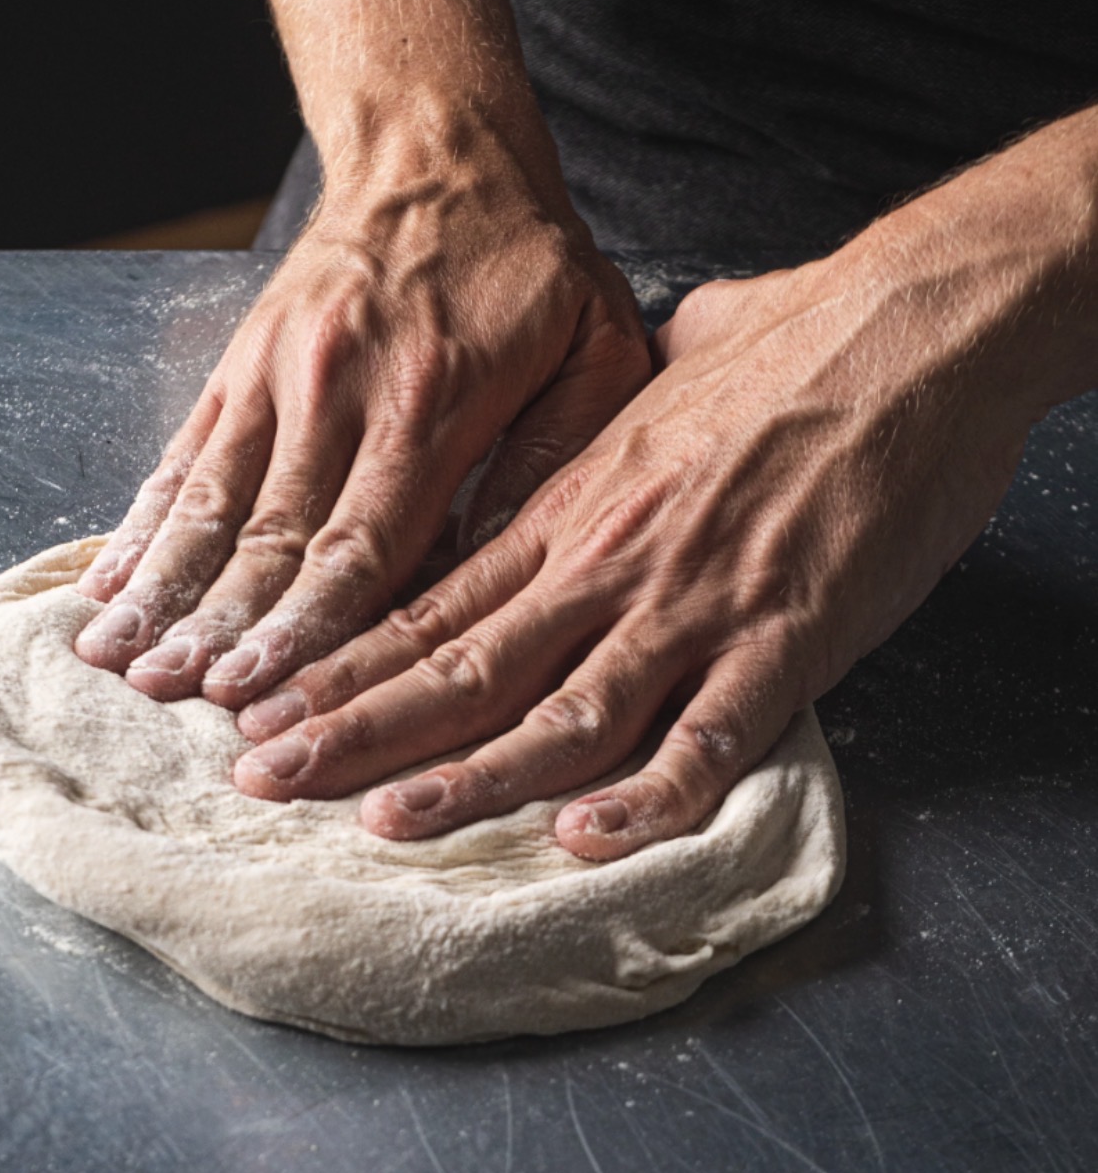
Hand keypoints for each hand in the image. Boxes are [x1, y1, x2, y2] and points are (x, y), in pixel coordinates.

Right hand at [73, 143, 648, 705]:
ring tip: (118, 659)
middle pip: (272, 534)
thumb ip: (554, 456)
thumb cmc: (531, 266)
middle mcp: (338, 387)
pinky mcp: (242, 359)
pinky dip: (145, 520)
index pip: (361, 543)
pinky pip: (186, 451)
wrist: (440, 153)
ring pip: (211, 499)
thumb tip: (505, 568)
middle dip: (221, 627)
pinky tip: (111, 580)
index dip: (310, 629)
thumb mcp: (593, 348)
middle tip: (176, 702)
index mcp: (431, 400)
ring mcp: (278, 371)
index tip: (264, 694)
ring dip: (164, 585)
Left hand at [230, 224, 1039, 854]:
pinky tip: (588, 842)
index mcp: (575, 505)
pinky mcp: (785, 637)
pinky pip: (706, 737)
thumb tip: (604, 402)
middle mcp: (610, 561)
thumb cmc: (797, 341)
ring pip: (559, 712)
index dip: (346, 666)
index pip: (434, 604)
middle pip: (460, 664)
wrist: (909, 330)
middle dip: (354, 729)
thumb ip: (615, 409)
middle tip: (262, 777)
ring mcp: (693, 603)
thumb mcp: (668, 370)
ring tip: (379, 823)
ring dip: (467, 776)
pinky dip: (647, 797)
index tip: (271, 708)